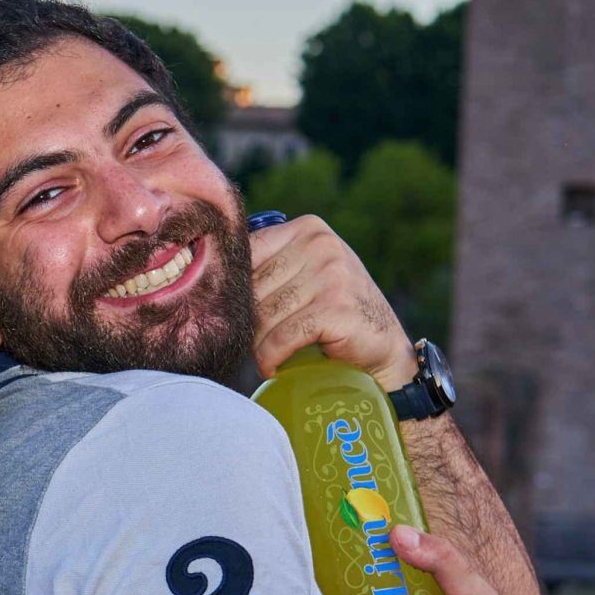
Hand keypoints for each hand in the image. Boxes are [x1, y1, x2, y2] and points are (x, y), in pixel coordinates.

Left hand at [249, 214, 418, 390]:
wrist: (384, 346)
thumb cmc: (334, 312)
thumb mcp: (305, 275)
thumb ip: (270, 266)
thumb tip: (210, 280)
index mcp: (308, 228)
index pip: (247, 254)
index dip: (235, 290)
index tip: (232, 313)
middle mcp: (320, 244)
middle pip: (253, 288)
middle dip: (247, 322)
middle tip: (252, 342)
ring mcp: (331, 274)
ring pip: (264, 315)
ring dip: (257, 344)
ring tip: (265, 354)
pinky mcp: (335, 308)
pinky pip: (281, 337)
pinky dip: (270, 357)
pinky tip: (273, 366)